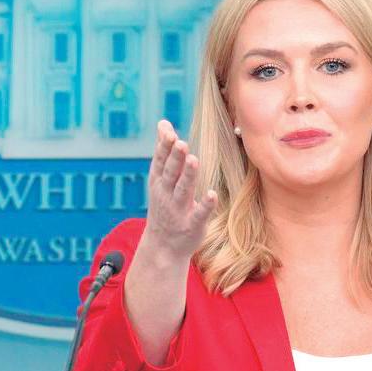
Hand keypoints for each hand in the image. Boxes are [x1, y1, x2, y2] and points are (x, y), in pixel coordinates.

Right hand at [142, 120, 217, 259]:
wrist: (162, 247)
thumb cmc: (164, 206)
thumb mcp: (160, 179)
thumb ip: (164, 152)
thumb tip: (163, 123)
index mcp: (159, 182)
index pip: (160, 162)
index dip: (164, 147)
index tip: (168, 132)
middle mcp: (166, 195)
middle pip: (170, 173)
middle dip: (175, 158)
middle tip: (181, 142)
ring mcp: (178, 211)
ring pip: (183, 190)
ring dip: (188, 176)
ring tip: (194, 160)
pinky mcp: (191, 225)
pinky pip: (198, 214)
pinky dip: (205, 205)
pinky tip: (213, 194)